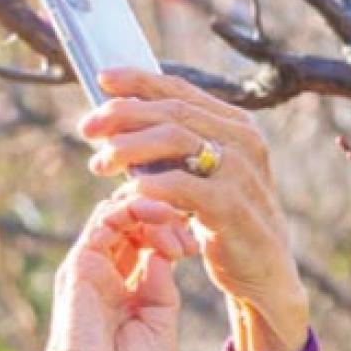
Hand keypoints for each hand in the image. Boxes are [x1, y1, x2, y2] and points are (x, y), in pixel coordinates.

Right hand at [26, 180, 198, 350]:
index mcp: (125, 297)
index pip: (146, 248)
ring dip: (148, 208)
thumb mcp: (160, 328)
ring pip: (116, 217)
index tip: (194, 246)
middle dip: (163, 219)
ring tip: (173, 217)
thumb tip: (164, 253)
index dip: (171, 236)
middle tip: (187, 230)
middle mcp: (105, 279)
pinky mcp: (79, 265)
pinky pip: (102, 222)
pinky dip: (130, 210)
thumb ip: (162, 289)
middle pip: (133, 228)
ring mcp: (91, 270)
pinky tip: (155, 217)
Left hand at [76, 65, 308, 336]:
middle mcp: (241, 140)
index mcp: (234, 124)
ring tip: (100, 163)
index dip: (138, 81)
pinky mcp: (233, 206)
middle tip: (88, 129)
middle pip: (171, 112)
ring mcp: (240, 171)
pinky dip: (152, 183)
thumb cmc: (223, 219)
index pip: (180, 91)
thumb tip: (116, 123)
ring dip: (129, 147)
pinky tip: (129, 188)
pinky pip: (184, 186)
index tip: (102, 80)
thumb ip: (174, 147)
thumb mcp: (204, 174)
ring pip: (175, 139)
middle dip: (122, 115)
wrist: (263, 270)